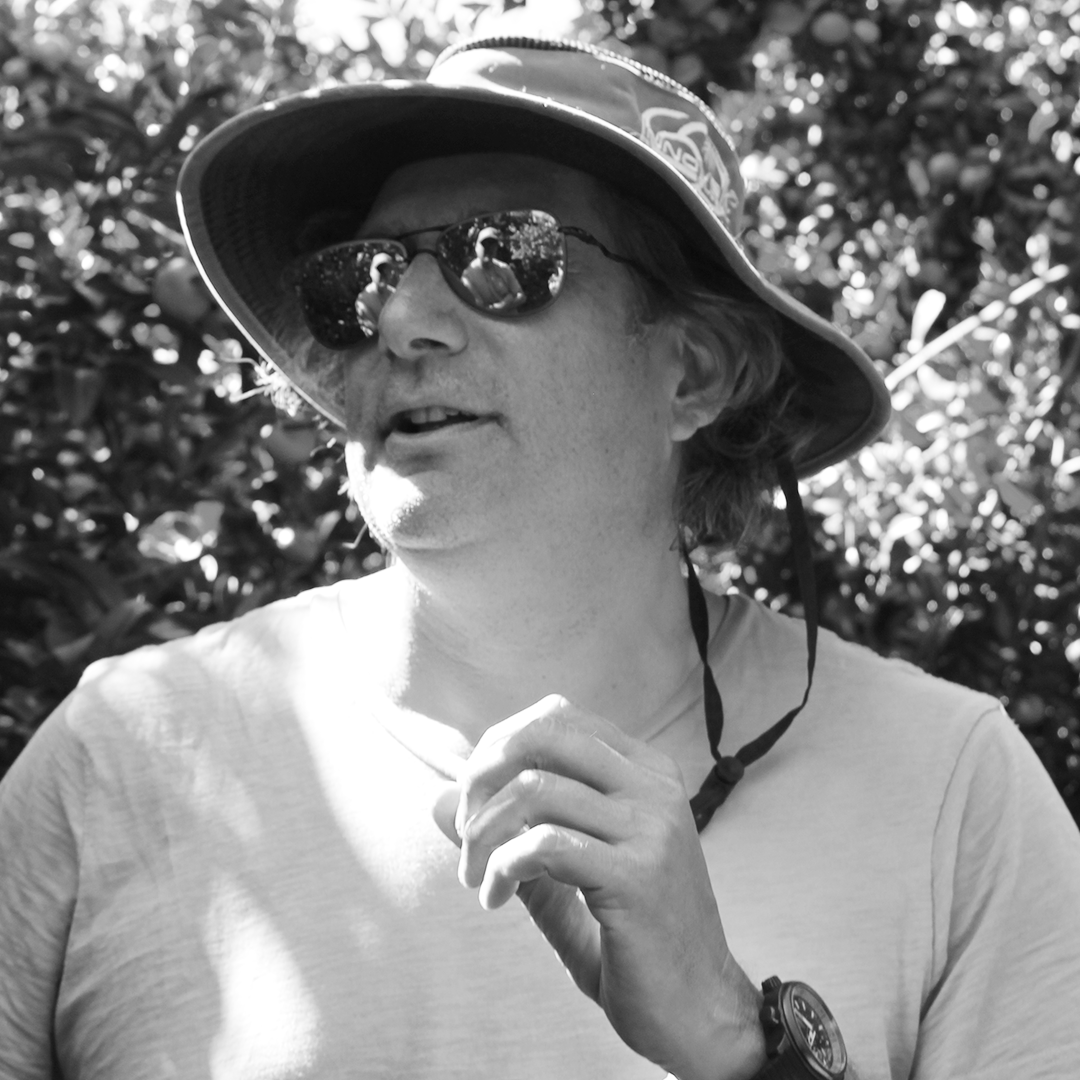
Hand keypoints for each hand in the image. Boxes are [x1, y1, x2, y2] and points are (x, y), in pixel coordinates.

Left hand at [431, 694, 765, 1079]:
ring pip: (535, 788)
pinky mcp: (636, 876)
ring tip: (477, 877)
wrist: (702, 1013)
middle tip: (466, 828)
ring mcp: (651, 828)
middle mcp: (654, 788)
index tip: (475, 800)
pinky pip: (543, 844)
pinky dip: (501, 868)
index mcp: (647, 773)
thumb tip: (437, 800)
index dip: (499, 747)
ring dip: (483, 834)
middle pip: (545, 732)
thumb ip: (511, 834)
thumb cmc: (634, 942)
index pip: (558, 716)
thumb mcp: (567, 875)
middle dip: (483, 774)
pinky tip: (497, 898)